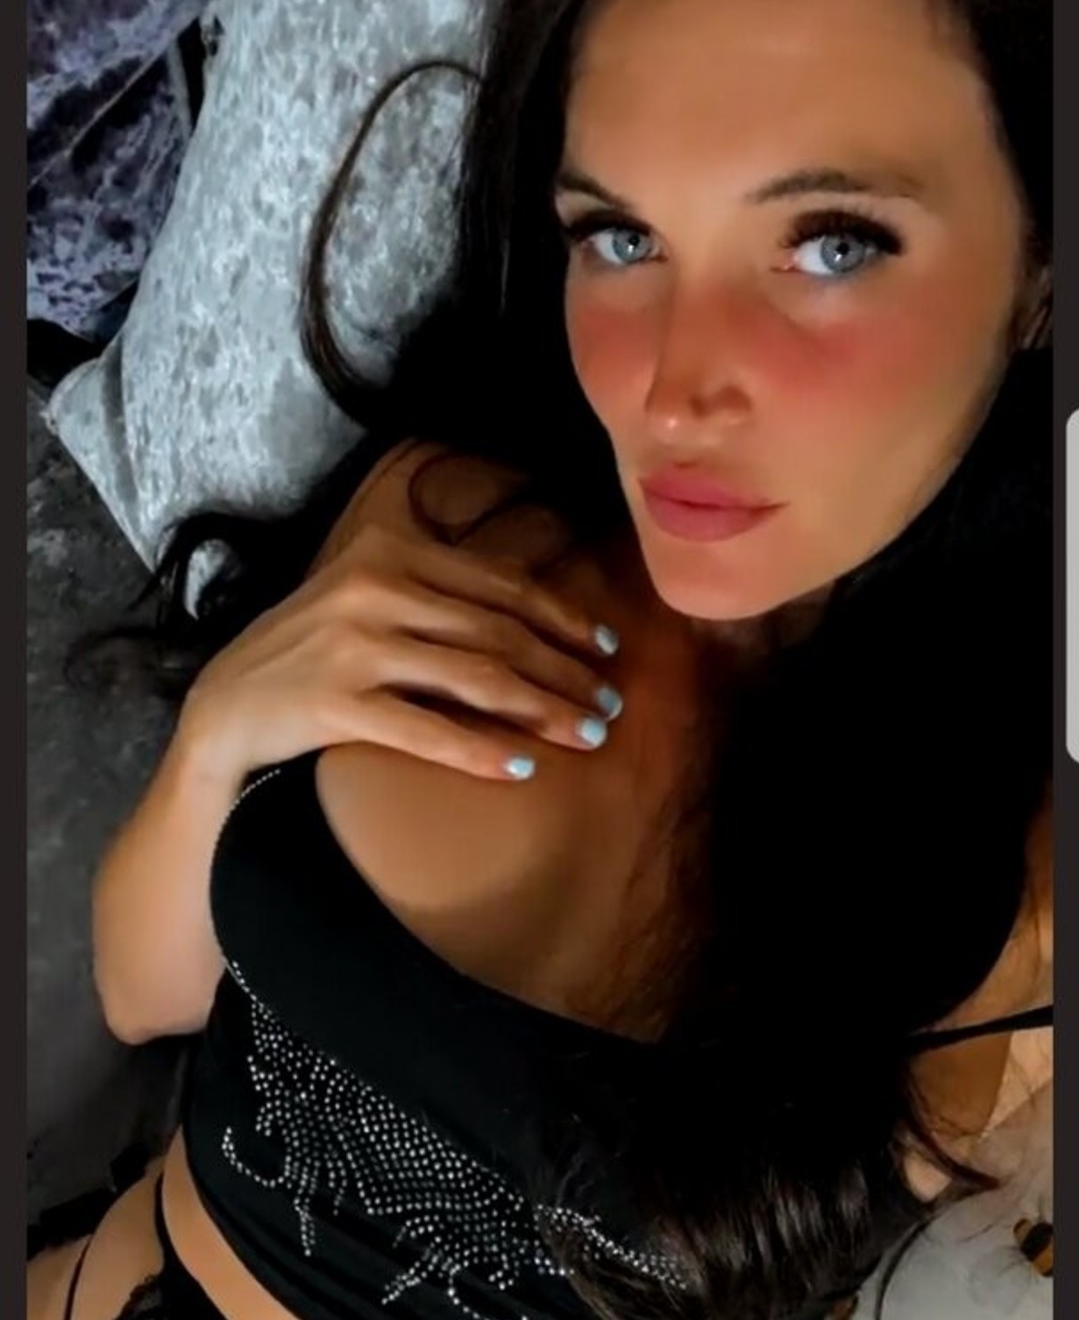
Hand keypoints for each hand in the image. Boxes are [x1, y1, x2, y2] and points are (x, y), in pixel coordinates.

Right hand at [176, 521, 622, 785]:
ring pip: (474, 679)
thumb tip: (533, 620)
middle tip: (610, 706)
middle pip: (496, 634)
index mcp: (390, 551)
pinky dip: (479, 751)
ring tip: (586, 736)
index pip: (498, 585)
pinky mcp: (336, 704)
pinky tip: (519, 768)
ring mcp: (353, 646)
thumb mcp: (367, 600)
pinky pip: (427, 731)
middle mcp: (374, 588)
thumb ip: (435, 595)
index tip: (606, 648)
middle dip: (565, 673)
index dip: (561, 618)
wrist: (226, 704)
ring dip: (542, 711)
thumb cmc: (311, 653)